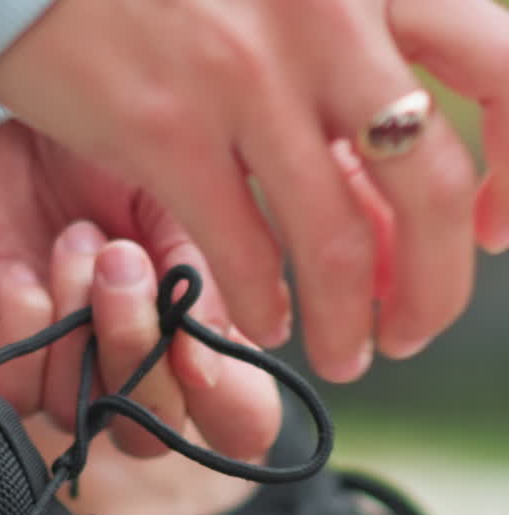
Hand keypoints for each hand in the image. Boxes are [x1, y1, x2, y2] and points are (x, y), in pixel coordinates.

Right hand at [0, 0, 508, 373]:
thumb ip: (358, 50)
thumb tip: (403, 169)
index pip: (503, 70)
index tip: (493, 229)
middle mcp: (329, 15)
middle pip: (430, 185)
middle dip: (438, 286)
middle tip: (415, 328)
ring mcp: (245, 75)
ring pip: (337, 246)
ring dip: (350, 326)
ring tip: (345, 354)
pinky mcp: (164, 127)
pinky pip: (243, 255)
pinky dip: (263, 308)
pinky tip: (264, 322)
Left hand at [0, 122, 280, 457]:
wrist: (9, 105)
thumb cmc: (107, 150)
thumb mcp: (179, 200)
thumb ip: (206, 284)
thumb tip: (206, 370)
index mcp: (196, 342)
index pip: (238, 424)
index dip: (234, 409)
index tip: (206, 347)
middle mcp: (131, 375)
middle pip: (150, 435)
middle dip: (136, 349)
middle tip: (120, 259)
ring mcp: (62, 375)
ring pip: (79, 415)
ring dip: (78, 323)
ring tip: (74, 241)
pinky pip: (12, 396)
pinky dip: (23, 333)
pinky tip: (20, 276)